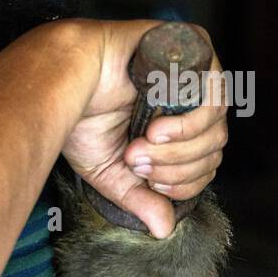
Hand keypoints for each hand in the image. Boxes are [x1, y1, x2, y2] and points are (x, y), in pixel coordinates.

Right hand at [58, 19, 227, 239]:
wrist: (61, 78)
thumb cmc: (80, 116)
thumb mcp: (111, 171)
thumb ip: (140, 198)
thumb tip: (165, 230)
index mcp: (174, 126)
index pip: (206, 161)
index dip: (187, 180)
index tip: (155, 183)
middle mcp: (186, 100)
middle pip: (215, 143)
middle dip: (178, 163)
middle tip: (137, 158)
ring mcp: (190, 72)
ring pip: (217, 119)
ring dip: (182, 142)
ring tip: (146, 141)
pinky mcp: (188, 47)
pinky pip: (211, 85)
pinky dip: (191, 116)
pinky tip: (158, 125)